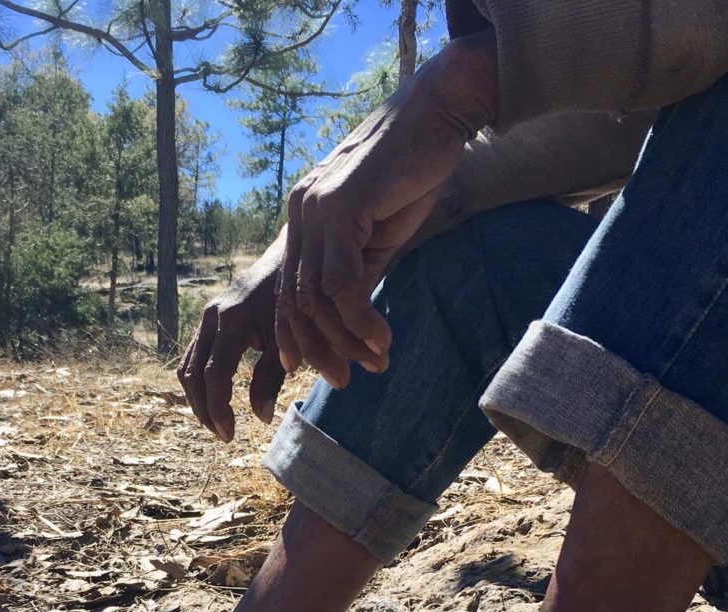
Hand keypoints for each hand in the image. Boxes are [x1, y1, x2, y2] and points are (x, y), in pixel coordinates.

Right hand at [177, 237, 287, 442]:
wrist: (288, 259)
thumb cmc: (295, 301)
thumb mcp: (288, 340)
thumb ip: (273, 377)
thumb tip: (261, 417)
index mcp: (231, 321)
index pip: (214, 374)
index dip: (218, 408)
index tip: (230, 434)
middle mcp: (211, 318)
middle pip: (192, 374)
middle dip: (204, 409)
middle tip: (224, 435)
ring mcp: (206, 319)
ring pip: (187, 367)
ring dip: (198, 399)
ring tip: (218, 424)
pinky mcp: (209, 323)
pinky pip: (193, 358)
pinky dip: (200, 384)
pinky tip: (215, 402)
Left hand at [278, 31, 498, 387]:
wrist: (438, 117)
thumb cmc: (415, 171)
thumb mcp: (380, 232)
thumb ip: (360, 269)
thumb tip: (351, 319)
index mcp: (305, 218)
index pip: (289, 290)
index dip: (300, 336)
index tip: (323, 368)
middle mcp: (301, 212)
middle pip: (295, 301)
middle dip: (320, 347)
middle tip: (348, 379)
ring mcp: (316, 209)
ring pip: (316, 298)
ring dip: (346, 339)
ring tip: (376, 359)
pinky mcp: (340, 209)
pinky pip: (340, 283)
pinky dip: (360, 319)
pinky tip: (382, 337)